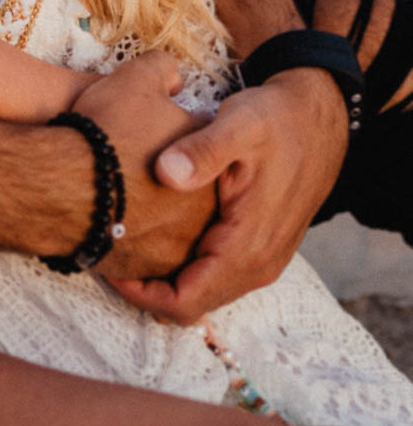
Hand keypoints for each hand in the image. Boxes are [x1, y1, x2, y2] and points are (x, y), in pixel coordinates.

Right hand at [67, 54, 217, 282]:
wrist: (63, 184)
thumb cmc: (105, 130)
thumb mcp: (136, 79)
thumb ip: (163, 70)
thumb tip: (174, 80)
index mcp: (213, 162)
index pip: (203, 148)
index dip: (174, 138)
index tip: (148, 135)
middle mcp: (207, 208)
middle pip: (192, 191)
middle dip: (169, 183)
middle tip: (133, 168)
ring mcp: (182, 243)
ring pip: (172, 226)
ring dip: (151, 214)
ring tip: (117, 194)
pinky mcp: (153, 269)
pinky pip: (147, 254)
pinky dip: (132, 238)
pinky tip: (107, 218)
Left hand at [112, 65, 348, 323]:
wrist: (320, 120)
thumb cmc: (277, 120)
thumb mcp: (240, 124)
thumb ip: (203, 151)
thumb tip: (165, 173)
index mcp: (248, 246)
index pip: (185, 302)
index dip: (140, 293)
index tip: (105, 261)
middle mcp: (257, 265)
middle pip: (189, 304)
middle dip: (144, 286)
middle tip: (105, 247)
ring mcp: (260, 261)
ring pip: (200, 292)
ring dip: (162, 277)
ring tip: (123, 238)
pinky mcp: (259, 250)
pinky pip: (212, 275)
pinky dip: (182, 265)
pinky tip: (156, 231)